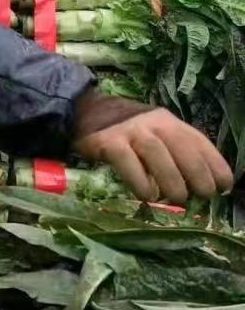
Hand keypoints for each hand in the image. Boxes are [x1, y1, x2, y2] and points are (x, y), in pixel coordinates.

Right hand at [75, 104, 232, 205]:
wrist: (83, 110)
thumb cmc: (125, 130)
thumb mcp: (154, 132)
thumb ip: (173, 151)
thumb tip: (197, 185)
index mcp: (168, 121)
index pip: (197, 140)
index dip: (214, 162)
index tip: (225, 185)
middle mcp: (152, 122)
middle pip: (181, 146)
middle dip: (198, 173)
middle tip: (204, 195)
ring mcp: (130, 130)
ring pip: (157, 154)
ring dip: (171, 180)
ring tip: (178, 199)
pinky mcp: (108, 142)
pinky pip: (127, 162)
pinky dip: (140, 181)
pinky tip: (147, 196)